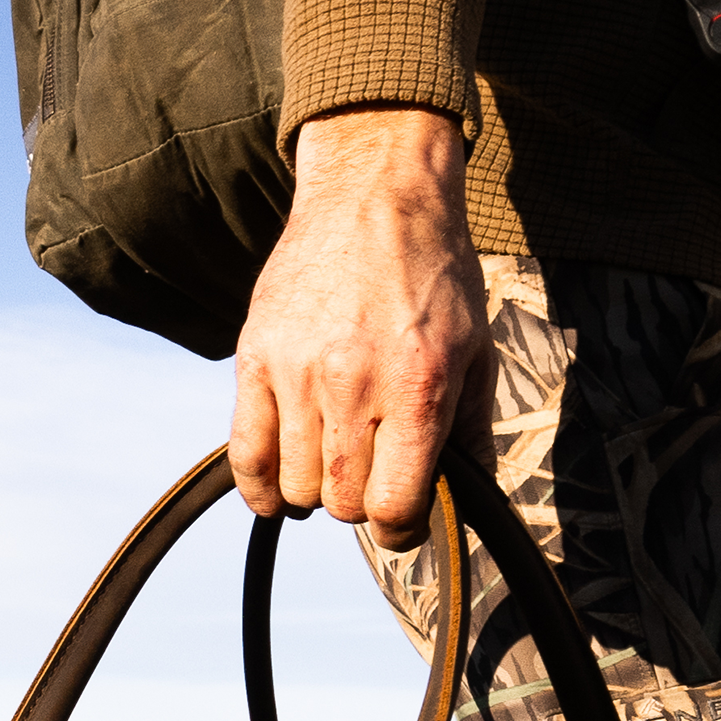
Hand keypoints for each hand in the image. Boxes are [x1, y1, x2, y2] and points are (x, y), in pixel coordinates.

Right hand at [230, 106, 494, 550]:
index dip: (401, 528)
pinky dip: (260, 488)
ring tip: (332, 461)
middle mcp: (354, 383)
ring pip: (297, 487)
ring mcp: (298, 371)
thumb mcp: (475, 352)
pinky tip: (278, 489)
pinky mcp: (255, 356)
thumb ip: (470, 435)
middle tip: (370, 476)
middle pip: (343, 503)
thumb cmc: (434, 277)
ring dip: (316, 490)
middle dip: (361, 504)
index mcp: (418, 388)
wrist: (375, 192)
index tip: (402, 517)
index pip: (393, 507)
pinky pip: (245, 455)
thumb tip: (467, 508)